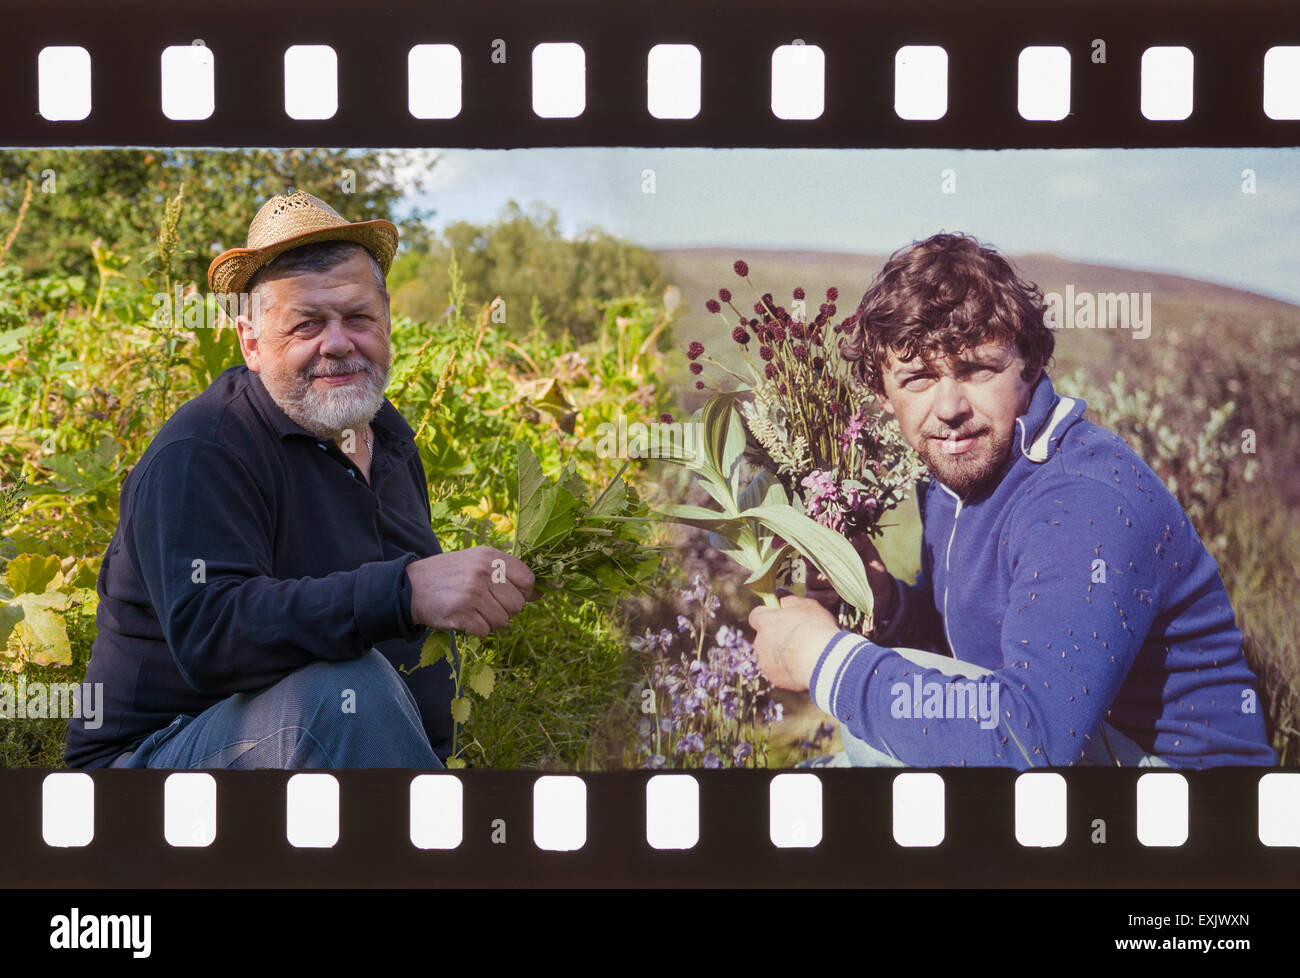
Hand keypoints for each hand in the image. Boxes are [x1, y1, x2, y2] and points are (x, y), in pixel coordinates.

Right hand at [405, 547, 536, 635]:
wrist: (410, 586)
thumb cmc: (450, 575)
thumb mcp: (477, 562)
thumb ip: (507, 574)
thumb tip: (540, 593)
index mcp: (490, 556)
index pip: (528, 579)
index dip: (524, 592)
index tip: (510, 596)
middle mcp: (484, 571)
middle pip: (517, 604)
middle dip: (505, 610)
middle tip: (485, 605)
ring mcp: (472, 592)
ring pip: (503, 620)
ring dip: (490, 621)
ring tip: (473, 610)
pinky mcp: (461, 612)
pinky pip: (485, 630)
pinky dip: (475, 629)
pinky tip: (463, 618)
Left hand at [748, 594, 840, 691]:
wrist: (825, 662)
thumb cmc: (817, 629)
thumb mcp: (807, 605)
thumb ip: (788, 599)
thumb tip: (779, 594)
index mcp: (765, 622)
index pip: (756, 615)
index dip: (768, 616)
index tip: (781, 618)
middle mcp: (759, 642)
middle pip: (763, 637)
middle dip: (776, 637)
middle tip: (797, 638)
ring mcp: (765, 662)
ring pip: (769, 655)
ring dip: (781, 654)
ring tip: (803, 655)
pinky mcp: (774, 679)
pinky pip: (778, 671)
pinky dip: (787, 670)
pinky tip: (803, 667)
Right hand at [804, 529, 894, 619]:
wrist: (880, 602)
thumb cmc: (874, 577)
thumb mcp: (873, 560)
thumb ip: (864, 546)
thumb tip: (856, 535)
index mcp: (830, 556)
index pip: (817, 547)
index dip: (819, 546)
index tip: (826, 547)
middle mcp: (820, 569)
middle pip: (811, 563)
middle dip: (822, 564)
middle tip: (834, 566)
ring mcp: (818, 587)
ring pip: (810, 580)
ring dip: (823, 581)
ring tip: (837, 585)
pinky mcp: (819, 603)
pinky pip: (812, 597)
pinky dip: (823, 596)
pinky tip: (835, 596)